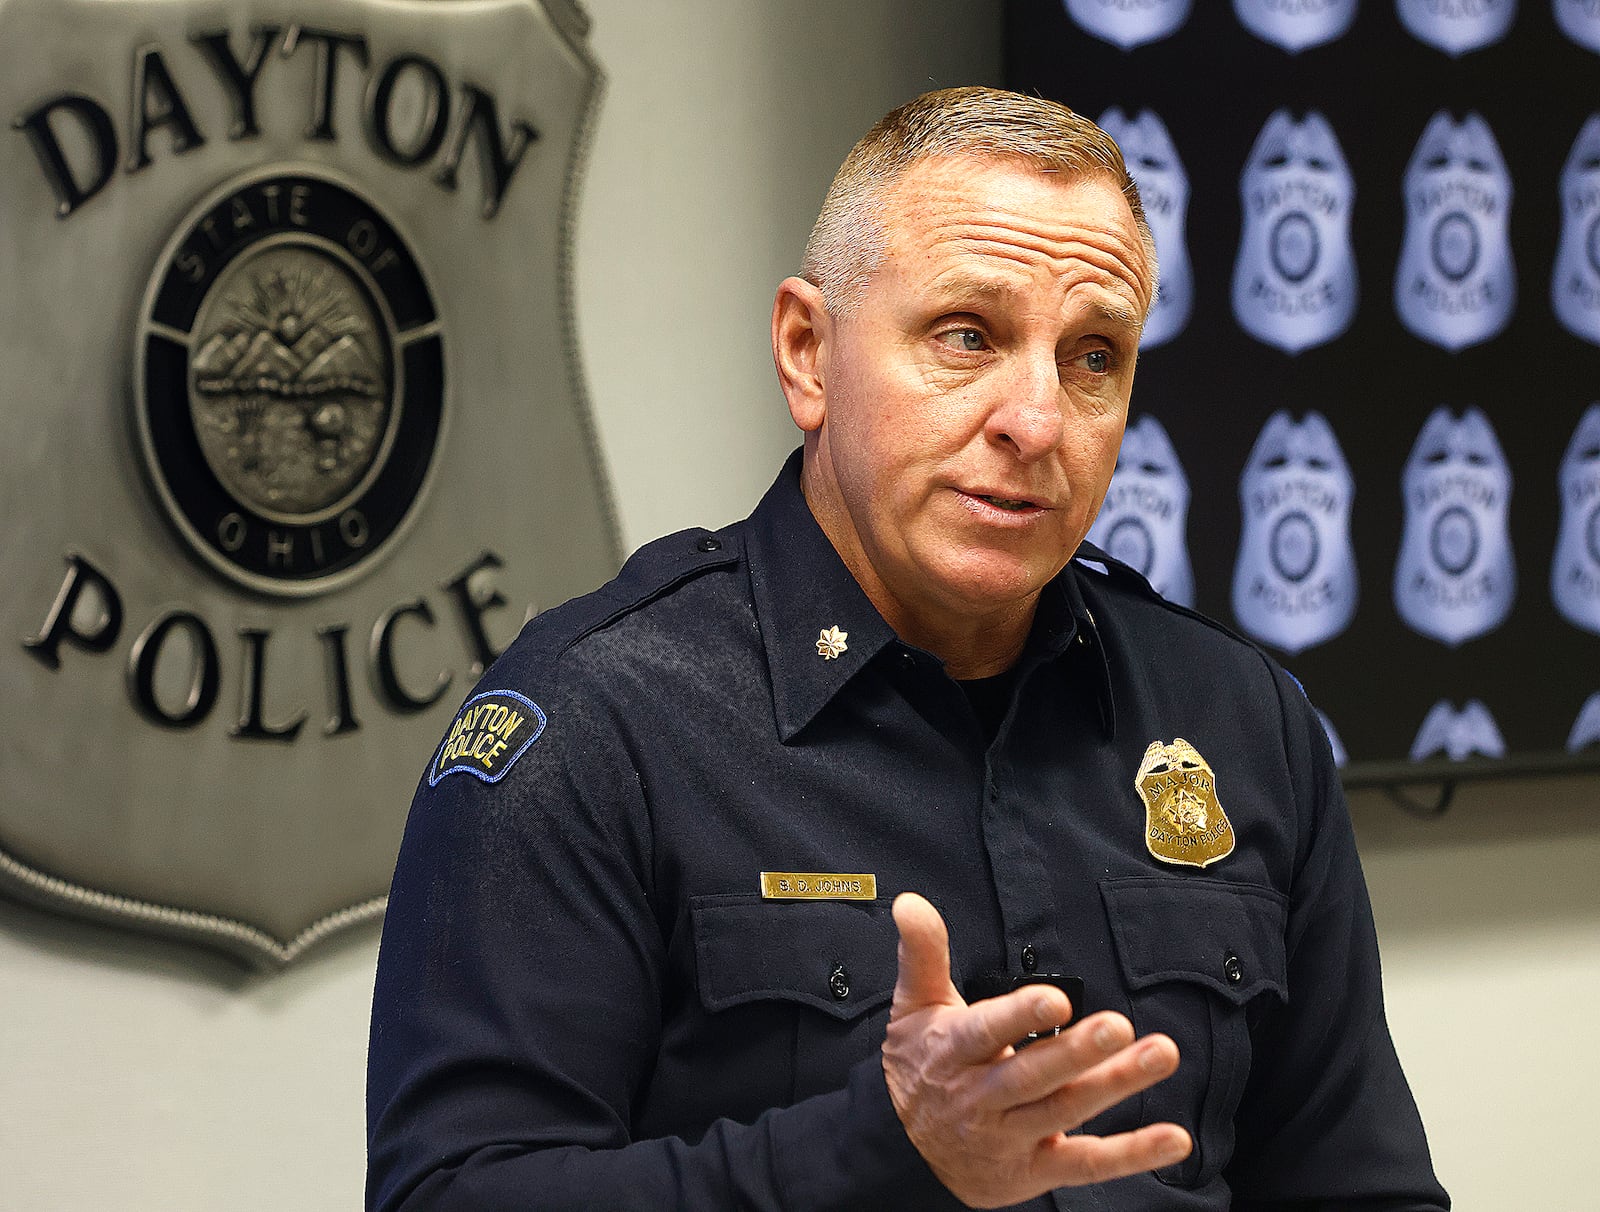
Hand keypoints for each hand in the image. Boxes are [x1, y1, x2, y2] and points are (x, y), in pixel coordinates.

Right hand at [882, 892, 1191, 1206]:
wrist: (903, 1150)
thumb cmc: (920, 1064)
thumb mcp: (913, 1005)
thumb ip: (923, 951)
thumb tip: (911, 902)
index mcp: (953, 1050)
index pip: (986, 1031)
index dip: (1020, 1016)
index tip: (1056, 999)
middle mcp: (981, 1097)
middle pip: (1033, 1074)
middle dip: (1077, 1052)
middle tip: (1118, 1027)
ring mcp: (1010, 1137)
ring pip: (1066, 1110)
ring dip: (1116, 1084)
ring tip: (1159, 1055)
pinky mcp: (1035, 1170)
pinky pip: (1088, 1164)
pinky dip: (1133, 1154)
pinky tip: (1173, 1138)